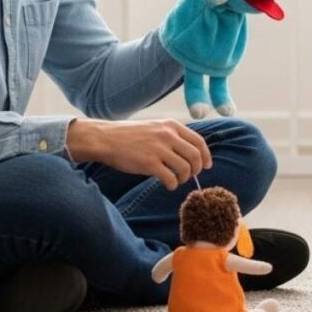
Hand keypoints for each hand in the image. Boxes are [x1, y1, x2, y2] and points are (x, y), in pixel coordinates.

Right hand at [66, 118, 212, 190]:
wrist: (106, 139)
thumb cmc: (128, 135)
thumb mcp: (154, 127)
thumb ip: (171, 136)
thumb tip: (189, 153)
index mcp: (171, 125)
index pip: (199, 141)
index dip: (206, 156)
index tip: (206, 165)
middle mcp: (168, 135)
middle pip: (195, 156)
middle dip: (197, 170)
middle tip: (190, 176)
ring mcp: (159, 149)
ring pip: (185, 169)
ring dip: (183, 179)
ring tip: (175, 180)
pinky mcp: (149, 163)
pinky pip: (171, 178)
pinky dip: (172, 185)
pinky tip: (167, 185)